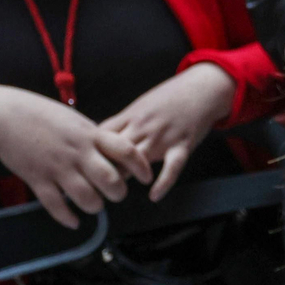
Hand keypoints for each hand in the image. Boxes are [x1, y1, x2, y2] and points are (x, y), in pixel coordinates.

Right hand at [0, 85, 149, 227]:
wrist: (3, 116)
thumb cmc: (42, 116)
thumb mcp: (75, 121)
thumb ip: (95, 137)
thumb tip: (116, 152)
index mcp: (89, 134)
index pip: (125, 150)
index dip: (140, 166)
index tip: (146, 177)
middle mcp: (77, 152)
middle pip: (110, 179)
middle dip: (118, 192)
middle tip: (116, 194)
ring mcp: (57, 166)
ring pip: (86, 197)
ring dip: (95, 206)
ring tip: (95, 205)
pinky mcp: (37, 179)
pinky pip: (56, 206)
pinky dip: (67, 217)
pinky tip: (74, 221)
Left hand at [100, 63, 236, 201]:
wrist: (201, 88)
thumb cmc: (170, 98)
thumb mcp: (140, 105)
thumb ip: (122, 123)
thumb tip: (98, 138)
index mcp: (130, 116)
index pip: (101, 137)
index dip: (89, 152)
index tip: (83, 166)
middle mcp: (143, 127)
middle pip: (115, 151)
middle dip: (103, 168)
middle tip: (94, 185)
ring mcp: (163, 137)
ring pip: (138, 160)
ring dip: (127, 176)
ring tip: (116, 192)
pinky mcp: (182, 145)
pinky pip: (172, 167)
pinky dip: (163, 182)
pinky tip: (154, 195)